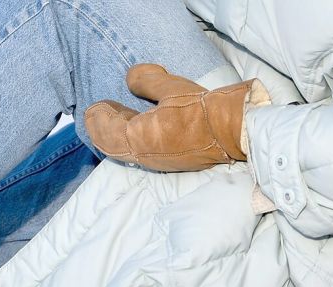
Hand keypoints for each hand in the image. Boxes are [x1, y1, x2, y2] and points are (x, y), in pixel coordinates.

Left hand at [85, 64, 267, 171]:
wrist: (236, 132)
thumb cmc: (203, 110)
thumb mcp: (171, 87)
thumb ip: (145, 80)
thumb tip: (130, 78)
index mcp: (139, 138)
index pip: (106, 131)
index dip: (98, 118)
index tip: (96, 106)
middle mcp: (145, 155)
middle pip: (112, 146)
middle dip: (103, 129)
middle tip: (100, 113)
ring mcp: (158, 162)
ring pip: (126, 152)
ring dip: (117, 136)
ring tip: (118, 118)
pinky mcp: (171, 162)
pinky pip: (142, 153)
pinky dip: (132, 141)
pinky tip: (141, 128)